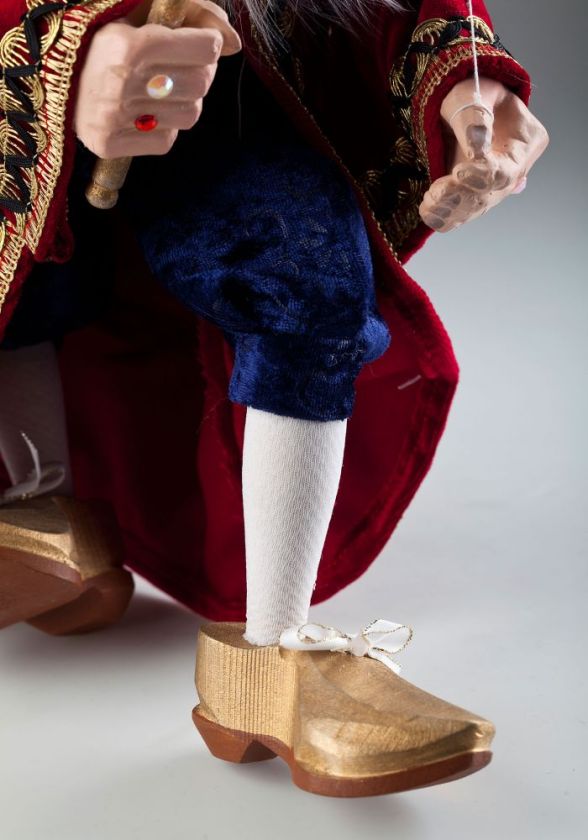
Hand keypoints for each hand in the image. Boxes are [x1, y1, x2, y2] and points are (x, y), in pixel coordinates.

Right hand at [74, 0, 240, 158]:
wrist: (47, 73)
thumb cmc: (101, 36)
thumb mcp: (139, 11)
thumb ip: (192, 12)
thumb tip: (234, 44)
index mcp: (128, 45)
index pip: (204, 50)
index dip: (208, 43)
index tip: (200, 41)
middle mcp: (121, 84)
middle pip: (201, 84)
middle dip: (201, 71)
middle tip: (185, 64)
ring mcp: (115, 119)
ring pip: (190, 114)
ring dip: (185, 99)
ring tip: (164, 87)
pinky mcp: (110, 144)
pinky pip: (166, 140)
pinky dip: (164, 126)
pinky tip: (146, 109)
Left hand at [419, 76, 548, 231]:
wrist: (459, 104)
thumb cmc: (469, 92)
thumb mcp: (471, 94)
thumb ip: (475, 118)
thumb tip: (477, 149)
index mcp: (527, 141)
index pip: (509, 169)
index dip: (484, 176)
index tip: (458, 172)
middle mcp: (516, 169)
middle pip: (492, 194)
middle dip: (462, 197)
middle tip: (436, 193)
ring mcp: (495, 185)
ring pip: (476, 208)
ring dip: (451, 211)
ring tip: (428, 204)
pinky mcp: (474, 194)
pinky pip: (463, 212)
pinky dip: (445, 216)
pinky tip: (428, 211)